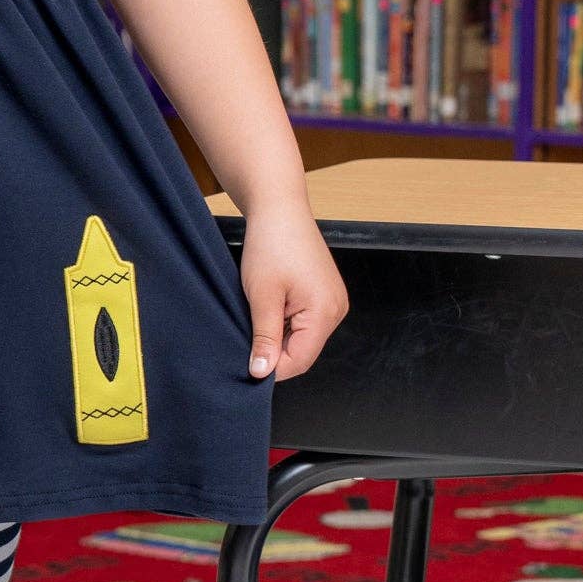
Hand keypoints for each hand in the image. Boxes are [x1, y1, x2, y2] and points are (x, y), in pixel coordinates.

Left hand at [238, 198, 347, 381]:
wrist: (280, 209)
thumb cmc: (271, 244)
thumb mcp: (262, 296)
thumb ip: (264, 337)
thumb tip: (261, 372)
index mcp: (325, 312)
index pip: (300, 361)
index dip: (272, 368)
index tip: (246, 365)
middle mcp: (336, 310)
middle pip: (303, 351)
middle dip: (274, 350)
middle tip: (246, 336)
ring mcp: (333, 301)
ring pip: (302, 337)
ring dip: (278, 335)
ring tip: (256, 314)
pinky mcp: (324, 294)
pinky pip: (305, 321)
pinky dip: (284, 321)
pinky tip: (268, 306)